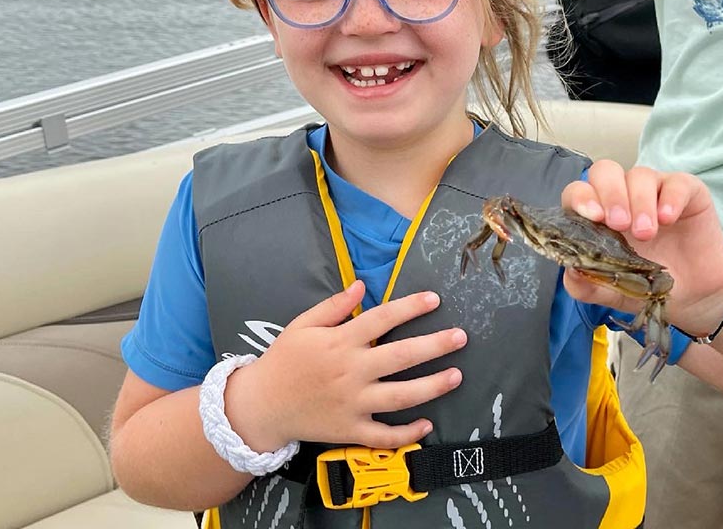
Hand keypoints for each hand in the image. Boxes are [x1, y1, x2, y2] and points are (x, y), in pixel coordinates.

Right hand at [225, 280, 465, 450]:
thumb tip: (361, 286)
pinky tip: (427, 423)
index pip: (382, 319)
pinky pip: (383, 436)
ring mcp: (352, 404)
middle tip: (461, 337)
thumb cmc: (283, 361)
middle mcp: (350, 372)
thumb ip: (333, 306)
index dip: (410, 307)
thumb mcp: (302, 325)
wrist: (260, 406)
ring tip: (457, 376)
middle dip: (435, 346)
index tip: (434, 299)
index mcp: (339, 342)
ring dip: (432, 387)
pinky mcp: (349, 430)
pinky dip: (407, 434)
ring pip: (400, 397)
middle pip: (401, 356)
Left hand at [560, 161, 722, 335]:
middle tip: (619, 224)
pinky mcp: (686, 193)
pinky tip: (668, 219)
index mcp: (598, 214)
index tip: (593, 217)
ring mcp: (654, 191)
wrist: (692, 296)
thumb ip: (587, 286)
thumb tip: (570, 271)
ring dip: (639, 202)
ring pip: (640, 175)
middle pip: (605, 171)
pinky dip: (670, 198)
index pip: (579, 192)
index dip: (581, 199)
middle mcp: (623, 195)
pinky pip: (677, 183)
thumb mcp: (613, 292)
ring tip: (646, 233)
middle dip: (609, 194)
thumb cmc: (646, 285)